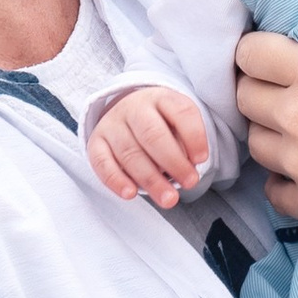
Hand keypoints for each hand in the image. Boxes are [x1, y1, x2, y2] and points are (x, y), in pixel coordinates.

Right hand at [86, 86, 212, 208]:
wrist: (127, 113)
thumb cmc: (161, 124)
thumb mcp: (178, 122)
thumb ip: (186, 140)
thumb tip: (189, 165)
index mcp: (161, 98)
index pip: (181, 112)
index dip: (194, 136)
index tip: (202, 159)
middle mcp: (134, 107)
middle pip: (152, 134)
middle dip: (174, 162)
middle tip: (190, 182)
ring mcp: (112, 124)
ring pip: (129, 152)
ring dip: (150, 179)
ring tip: (168, 199)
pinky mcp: (96, 142)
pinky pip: (102, 162)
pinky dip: (115, 180)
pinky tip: (130, 193)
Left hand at [235, 0, 297, 251]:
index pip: (249, 52)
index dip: (259, 46)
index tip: (282, 47)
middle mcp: (296, 118)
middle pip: (244, 96)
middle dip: (259, 84)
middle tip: (289, 81)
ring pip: (255, 143)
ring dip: (269, 129)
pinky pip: (273, 191)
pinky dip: (282, 179)